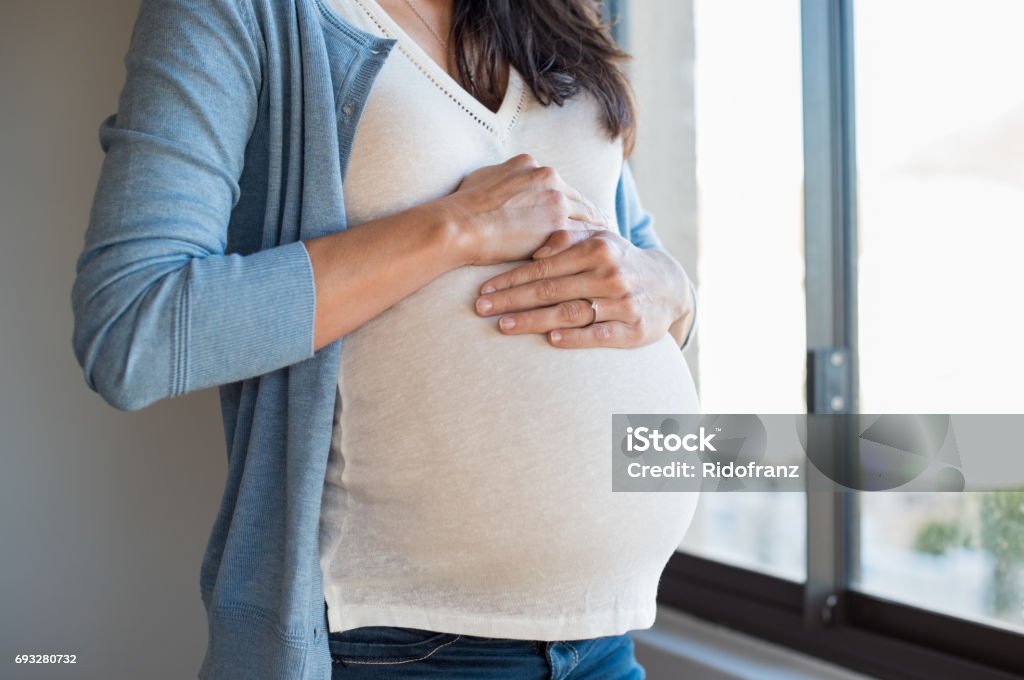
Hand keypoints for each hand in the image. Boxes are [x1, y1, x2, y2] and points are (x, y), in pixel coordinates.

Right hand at [434, 154, 607, 265]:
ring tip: (608, 247)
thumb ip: (503, 178)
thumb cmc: (463, 207)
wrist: (459, 225)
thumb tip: (502, 181)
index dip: (570, 203)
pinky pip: (584, 234)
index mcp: (531, 166)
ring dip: (598, 231)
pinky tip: (599, 256)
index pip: (561, 186)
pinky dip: (593, 245)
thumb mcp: (483, 178)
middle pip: (579, 199)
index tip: (580, 214)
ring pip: (588, 216)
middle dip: (590, 216)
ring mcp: (556, 199)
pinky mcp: (558, 224)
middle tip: (605, 231)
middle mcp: (548, 177)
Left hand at [473, 229, 693, 348]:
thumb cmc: (619, 261)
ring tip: (504, 325)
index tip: (485, 288)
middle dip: (513, 299)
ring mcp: (623, 303)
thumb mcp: (598, 240)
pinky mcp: (635, 329)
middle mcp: (611, 274)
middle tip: (482, 308)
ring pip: (571, 312)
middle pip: (552, 289)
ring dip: (534, 320)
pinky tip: (552, 339)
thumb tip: (536, 249)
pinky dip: (576, 337)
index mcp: (598, 248)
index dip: (512, 278)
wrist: (667, 285)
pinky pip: (600, 334)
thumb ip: (567, 239)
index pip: (545, 266)